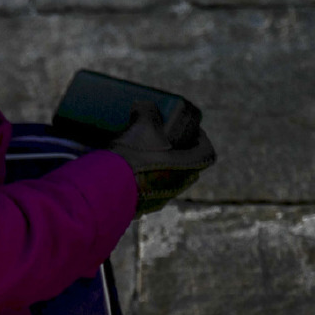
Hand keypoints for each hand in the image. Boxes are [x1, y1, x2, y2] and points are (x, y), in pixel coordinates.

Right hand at [108, 101, 215, 216]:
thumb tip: (144, 106)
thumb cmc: (134, 157)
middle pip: (188, 166)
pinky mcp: (142, 208)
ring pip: (168, 179)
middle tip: (167, 139)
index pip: (206, 150)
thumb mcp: (143, 125)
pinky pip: (148, 191)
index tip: (191, 129)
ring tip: (145, 154)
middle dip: (181, 152)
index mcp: (189, 166)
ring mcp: (161, 200)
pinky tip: (129, 170)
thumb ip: (148, 111)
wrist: (108, 190)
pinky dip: (144, 180)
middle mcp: (179, 186)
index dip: (201, 138)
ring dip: (162, 166)